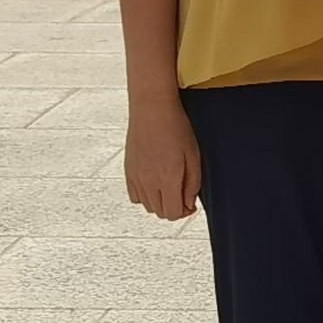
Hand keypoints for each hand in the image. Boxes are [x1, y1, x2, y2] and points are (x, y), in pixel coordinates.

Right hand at [123, 94, 203, 220]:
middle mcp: (149, 181)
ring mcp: (136, 177)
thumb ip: (192, 183)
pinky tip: (154, 184)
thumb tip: (189, 204)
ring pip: (147, 207)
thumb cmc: (175, 127)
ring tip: (169, 187)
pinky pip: (135, 197)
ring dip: (160, 203)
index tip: (191, 204)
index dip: (185, 212)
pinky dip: (145, 196)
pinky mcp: (128, 171)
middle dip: (174, 208)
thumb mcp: (193, 155)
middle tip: (182, 195)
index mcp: (168, 178)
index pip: (174, 213)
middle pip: (161, 213)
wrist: (152, 109)